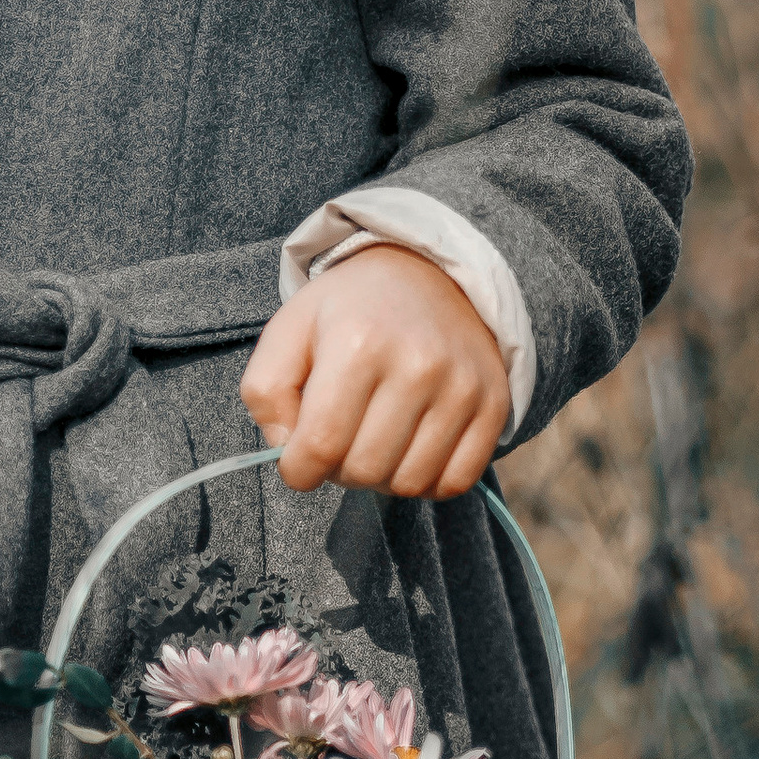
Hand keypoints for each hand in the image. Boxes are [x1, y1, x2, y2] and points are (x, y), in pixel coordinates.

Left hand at [240, 244, 506, 500]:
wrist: (426, 274)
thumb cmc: (348, 311)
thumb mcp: (287, 331)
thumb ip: (266, 394)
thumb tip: (289, 451)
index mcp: (357, 343)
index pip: (320, 445)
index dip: (298, 470)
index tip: (298, 460)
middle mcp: (417, 364)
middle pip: (364, 470)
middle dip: (338, 471)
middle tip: (339, 440)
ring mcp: (462, 387)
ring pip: (409, 483)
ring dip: (381, 477)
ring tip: (373, 440)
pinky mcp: (493, 404)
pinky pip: (454, 482)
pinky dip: (425, 480)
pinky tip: (410, 448)